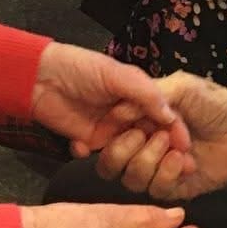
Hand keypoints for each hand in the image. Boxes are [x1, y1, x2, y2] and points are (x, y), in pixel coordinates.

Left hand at [30, 43, 193, 163]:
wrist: (40, 76)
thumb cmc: (81, 67)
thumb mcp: (117, 74)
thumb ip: (145, 94)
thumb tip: (169, 116)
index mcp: (139, 97)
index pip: (163, 119)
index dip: (176, 134)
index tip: (186, 151)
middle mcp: (127, 116)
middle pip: (149, 139)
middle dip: (156, 151)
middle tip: (160, 160)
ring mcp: (108, 131)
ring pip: (127, 153)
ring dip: (125, 153)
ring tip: (117, 146)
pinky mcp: (87, 141)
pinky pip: (97, 157)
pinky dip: (89, 154)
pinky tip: (82, 146)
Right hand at [90, 71, 226, 200]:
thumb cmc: (213, 104)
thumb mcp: (179, 88)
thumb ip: (147, 96)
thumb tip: (119, 110)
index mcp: (135, 122)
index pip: (105, 133)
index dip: (109, 131)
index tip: (126, 121)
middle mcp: (140, 148)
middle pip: (109, 163)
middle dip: (124, 149)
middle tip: (146, 133)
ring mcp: (155, 170)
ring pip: (130, 178)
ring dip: (149, 160)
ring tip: (173, 144)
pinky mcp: (172, 188)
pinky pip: (155, 189)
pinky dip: (168, 173)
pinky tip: (185, 161)